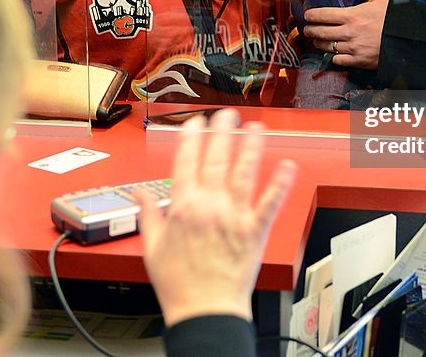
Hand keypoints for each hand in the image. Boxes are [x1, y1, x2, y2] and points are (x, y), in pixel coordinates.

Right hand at [135, 109, 296, 325]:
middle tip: (226, 115)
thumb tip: (139, 195)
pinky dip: (280, 184)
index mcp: (183, 208)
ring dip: (250, 146)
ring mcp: (234, 217)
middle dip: (221, 132)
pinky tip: (287, 166)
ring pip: (244, 172)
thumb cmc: (180, 284)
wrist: (204, 311)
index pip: (186, 162)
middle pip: (216, 159)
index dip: (191, 138)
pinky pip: (270, 203)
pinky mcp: (255, 231)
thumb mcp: (152, 248)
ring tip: (254, 127)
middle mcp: (210, 206)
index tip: (195, 123)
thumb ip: (148, 215)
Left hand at [302, 0, 388, 69]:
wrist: (409, 41)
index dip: (312, 15)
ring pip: (327, 47)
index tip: (307, 15)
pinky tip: (331, 55)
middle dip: (310, 31)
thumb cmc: (395, 18)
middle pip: (321, 32)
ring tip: (316, 41)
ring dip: (319, 44)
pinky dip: (332, 58)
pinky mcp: (358, 61)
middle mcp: (349, 33)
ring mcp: (352, 48)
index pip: (324, 15)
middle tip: (307, 30)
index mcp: (352, 16)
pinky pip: (338, 61)